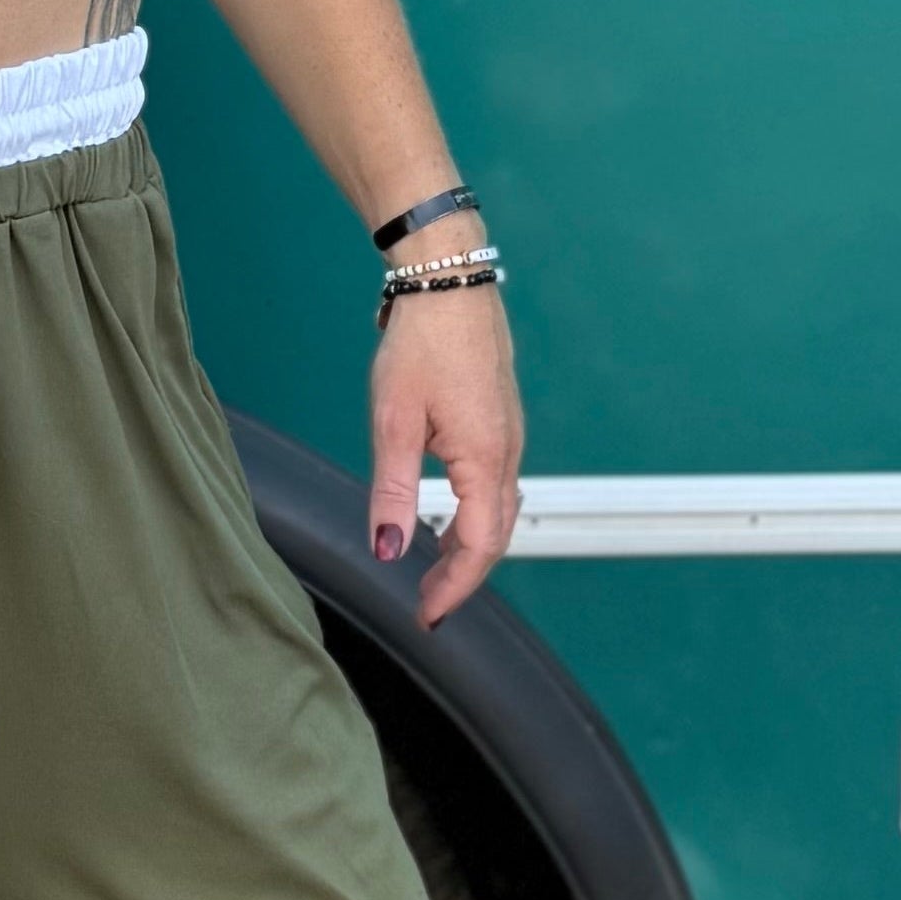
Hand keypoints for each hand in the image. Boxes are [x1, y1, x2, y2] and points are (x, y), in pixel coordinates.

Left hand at [365, 284, 522, 628]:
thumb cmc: (421, 343)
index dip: (454, 588)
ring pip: (500, 511)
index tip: (427, 618)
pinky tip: (447, 517)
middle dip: (462, 577)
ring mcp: (510, 435)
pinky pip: (497, 485)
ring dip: (470, 547)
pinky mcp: (500, 420)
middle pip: (495, 536)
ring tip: (435, 572)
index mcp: (487, 459)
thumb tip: (390, 550)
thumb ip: (394, 490)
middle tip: (427, 607)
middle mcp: (509, 452)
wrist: (448, 280)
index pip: (478, 546)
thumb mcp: (394, 421)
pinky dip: (476, 515)